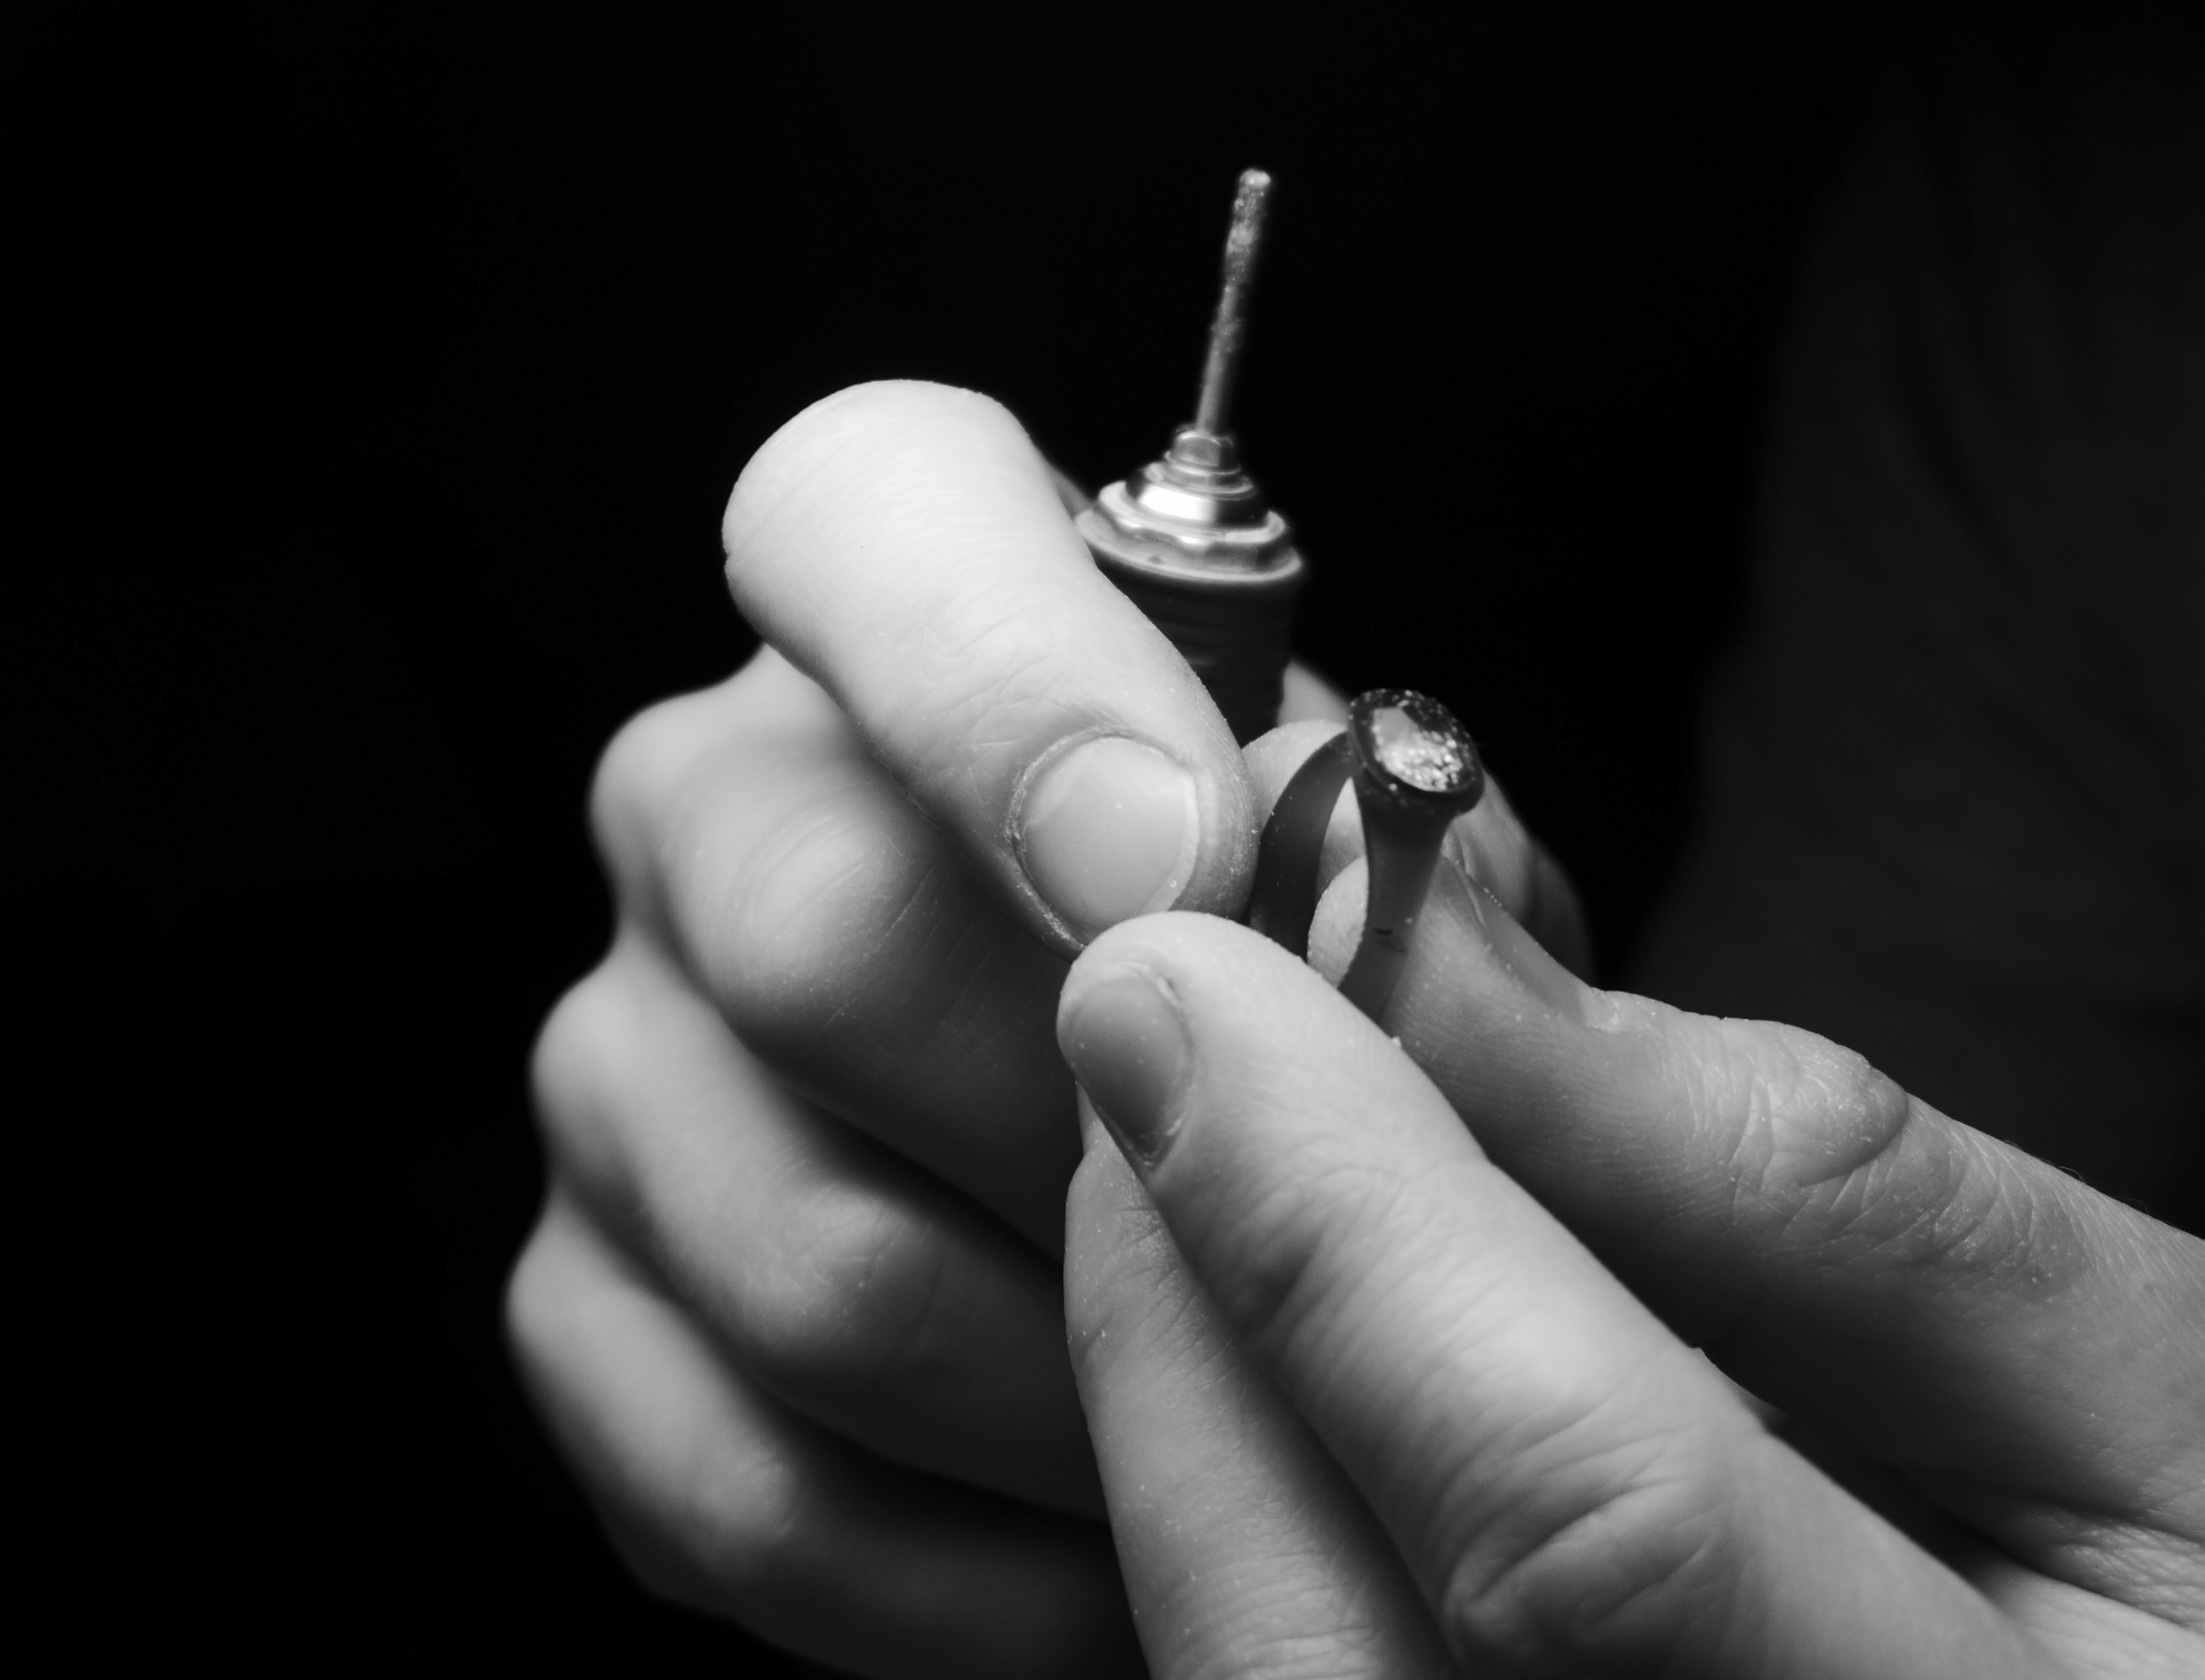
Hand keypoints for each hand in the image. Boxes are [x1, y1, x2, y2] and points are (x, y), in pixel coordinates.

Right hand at [505, 382, 1581, 1673]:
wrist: (1167, 1125)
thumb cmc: (1309, 956)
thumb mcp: (1414, 871)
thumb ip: (1416, 878)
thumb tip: (1379, 931)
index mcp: (896, 620)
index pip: (862, 521)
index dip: (1013, 680)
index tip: (1193, 858)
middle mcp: (711, 818)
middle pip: (828, 948)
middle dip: (1109, 1132)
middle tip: (1296, 1225)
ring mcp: (622, 1073)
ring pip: (818, 1271)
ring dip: (1092, 1391)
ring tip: (1271, 1425)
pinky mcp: (591, 1318)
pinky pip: (762, 1491)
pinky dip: (986, 1568)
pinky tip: (1138, 1552)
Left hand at [1058, 837, 2204, 1674]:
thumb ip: (1846, 1206)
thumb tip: (1467, 985)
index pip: (1583, 1513)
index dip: (1346, 1218)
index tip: (1191, 964)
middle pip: (1328, 1637)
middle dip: (1190, 1296)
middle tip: (1146, 1026)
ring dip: (1171, 1389)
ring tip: (1189, 1149)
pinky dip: (1227, 1502)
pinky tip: (1263, 1338)